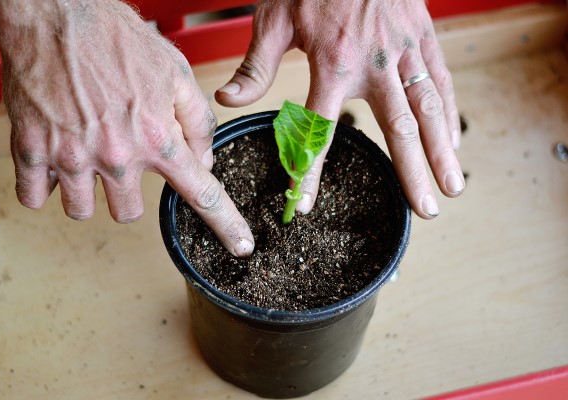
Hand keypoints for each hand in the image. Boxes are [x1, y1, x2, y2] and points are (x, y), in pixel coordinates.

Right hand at [0, 0, 253, 255]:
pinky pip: (36, 198)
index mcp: (157, 137)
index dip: (226, 224)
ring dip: (87, 191)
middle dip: (127, 192)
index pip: (201, 193)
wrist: (54, 13)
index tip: (241, 245)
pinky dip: (46, 185)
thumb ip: (197, 121)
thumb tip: (205, 161)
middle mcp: (117, 156)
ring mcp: (71, 157)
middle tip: (119, 159)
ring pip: (82, 211)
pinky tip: (54, 158)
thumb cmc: (115, 38)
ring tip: (85, 154)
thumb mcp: (174, 72)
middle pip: (128, 213)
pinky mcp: (31, 151)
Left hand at [215, 0, 464, 218]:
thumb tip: (227, 101)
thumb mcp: (273, 19)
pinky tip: (452, 141)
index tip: (305, 204)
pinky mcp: (421, 38)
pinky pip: (440, 81)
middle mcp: (374, 64)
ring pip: (428, 109)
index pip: (320, 129)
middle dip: (411, 172)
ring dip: (441, 151)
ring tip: (452, 188)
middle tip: (425, 210)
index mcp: (332, 63)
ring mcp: (403, 51)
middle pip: (396, 128)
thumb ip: (255, 66)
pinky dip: (448, 114)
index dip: (311, 171)